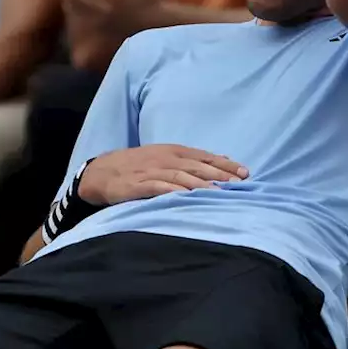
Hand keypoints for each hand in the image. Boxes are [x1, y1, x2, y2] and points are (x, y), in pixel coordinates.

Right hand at [78, 144, 249, 205]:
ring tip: (219, 193)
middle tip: (239, 184)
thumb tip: (225, 160)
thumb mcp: (166, 157)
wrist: (102, 171)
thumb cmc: (138, 165)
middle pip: (197, 165)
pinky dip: (174, 191)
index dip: (225, 165)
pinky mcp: (138, 184)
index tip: (246, 173)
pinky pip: (159, 187)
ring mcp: (151, 171)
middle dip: (219, 174)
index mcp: (173, 150)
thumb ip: (194, 159)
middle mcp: (165, 158)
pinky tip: (187, 197)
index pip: (205, 156)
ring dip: (201, 184)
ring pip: (181, 177)